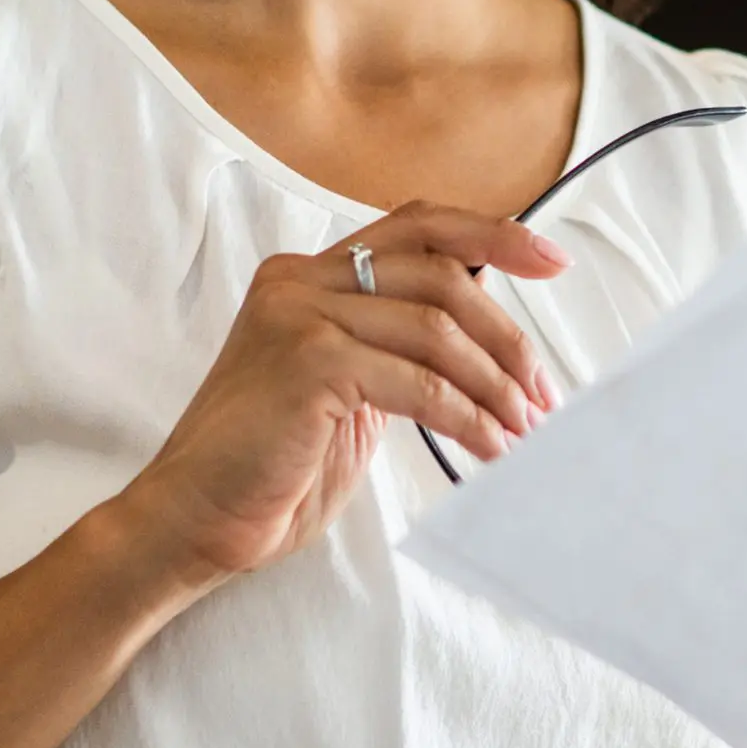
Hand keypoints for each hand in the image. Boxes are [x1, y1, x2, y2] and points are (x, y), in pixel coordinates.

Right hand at [111, 200, 567, 591]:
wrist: (193, 521)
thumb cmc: (273, 469)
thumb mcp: (349, 391)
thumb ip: (397, 350)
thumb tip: (485, 336)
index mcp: (311, 276)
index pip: (419, 227)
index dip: (493, 235)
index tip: (553, 261)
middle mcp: (301, 280)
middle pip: (442, 275)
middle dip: (507, 338)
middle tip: (541, 396)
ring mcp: (299, 315)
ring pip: (437, 328)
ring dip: (495, 385)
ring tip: (523, 430)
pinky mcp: (308, 363)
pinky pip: (418, 382)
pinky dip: (467, 417)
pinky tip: (490, 447)